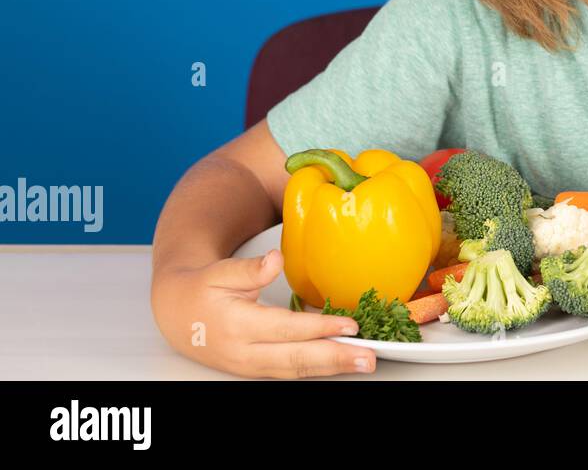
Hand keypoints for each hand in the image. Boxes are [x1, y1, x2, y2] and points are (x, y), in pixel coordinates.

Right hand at [151, 248, 376, 378]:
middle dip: (335, 360)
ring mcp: (250, 366)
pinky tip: (340, 364)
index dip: (320, 329)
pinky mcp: (256, 370)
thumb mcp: (220, 272)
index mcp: (237, 325)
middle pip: (296, 360)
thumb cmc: (202, 289)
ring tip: (362, 363)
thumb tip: (275, 258)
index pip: (286, 330)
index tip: (350, 326)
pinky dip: (317, 370)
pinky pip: (290, 373)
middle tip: (368, 358)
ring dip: (332, 368)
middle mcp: (245, 352)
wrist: (176, 313)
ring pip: (296, 371)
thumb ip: (249, 269)